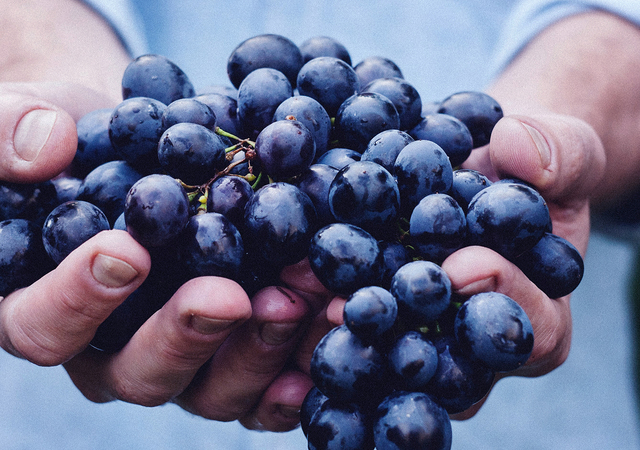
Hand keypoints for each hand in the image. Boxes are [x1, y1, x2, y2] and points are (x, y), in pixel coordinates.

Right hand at [0, 82, 321, 432]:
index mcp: (44, 308)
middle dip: (187, 335)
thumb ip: (11, 130)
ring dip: (257, 351)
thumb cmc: (76, 141)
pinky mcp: (232, 353)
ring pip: (210, 389)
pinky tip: (327, 334)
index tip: (127, 252)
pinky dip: (296, 370)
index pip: (44, 325)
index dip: (79, 298)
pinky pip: (262, 386)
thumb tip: (44, 148)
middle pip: (139, 373)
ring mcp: (180, 358)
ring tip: (297, 300)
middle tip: (230, 296)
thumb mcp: (28, 117)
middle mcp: (112, 350)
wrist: (142, 149)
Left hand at [278, 111, 606, 422]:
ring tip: (300, 296)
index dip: (502, 299)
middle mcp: (471, 344)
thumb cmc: (531, 167)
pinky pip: (345, 318)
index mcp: (536, 317)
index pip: (531, 330)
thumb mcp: (563, 150)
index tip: (464, 266)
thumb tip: (517, 147)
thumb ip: (558, 153)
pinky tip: (280, 277)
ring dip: (338, 325)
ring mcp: (419, 333)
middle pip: (443, 359)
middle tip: (355, 306)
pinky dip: (313, 299)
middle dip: (400, 330)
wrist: (482, 166)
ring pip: (383, 350)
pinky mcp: (374, 312)